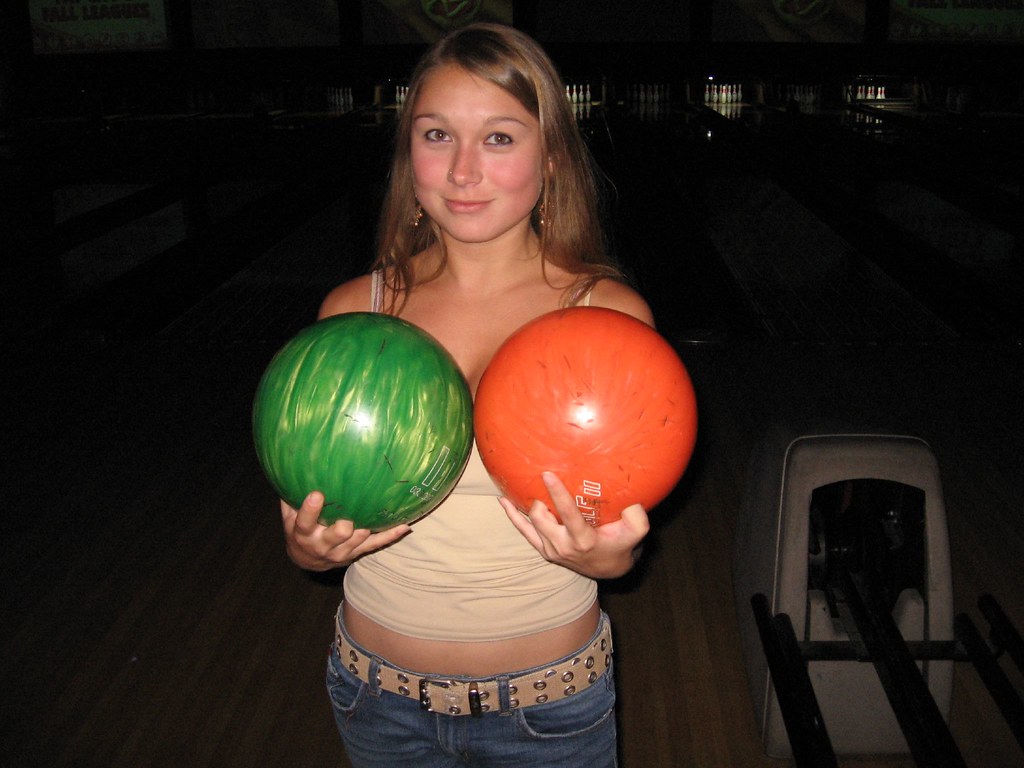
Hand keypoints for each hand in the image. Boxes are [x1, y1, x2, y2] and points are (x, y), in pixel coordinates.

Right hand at [280, 492, 410, 570]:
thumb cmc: (299, 530)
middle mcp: (323, 544)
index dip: (310, 510)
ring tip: (381, 509)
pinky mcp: (356, 553)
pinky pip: (376, 544)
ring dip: (368, 527)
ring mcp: (341, 551)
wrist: (307, 560)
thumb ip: (290, 494)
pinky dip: (390, 535)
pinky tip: (405, 526)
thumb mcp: (288, 515)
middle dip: (345, 524)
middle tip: (350, 511)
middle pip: (338, 535)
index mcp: (304, 533)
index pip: (305, 522)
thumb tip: (293, 463)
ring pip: (358, 540)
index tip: (316, 493)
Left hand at [500, 472, 649, 578]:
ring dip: (523, 505)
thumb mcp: (636, 533)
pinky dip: (513, 517)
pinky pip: (523, 532)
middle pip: (541, 518)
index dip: (557, 494)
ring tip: (515, 483)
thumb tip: (632, 500)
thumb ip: (637, 517)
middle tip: (541, 478)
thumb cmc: (621, 544)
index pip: (567, 514)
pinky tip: (503, 501)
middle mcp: (563, 546)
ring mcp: (550, 549)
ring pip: (528, 524)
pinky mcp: (543, 550)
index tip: (547, 474)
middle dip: (538, 499)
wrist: (608, 569)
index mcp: (583, 540)